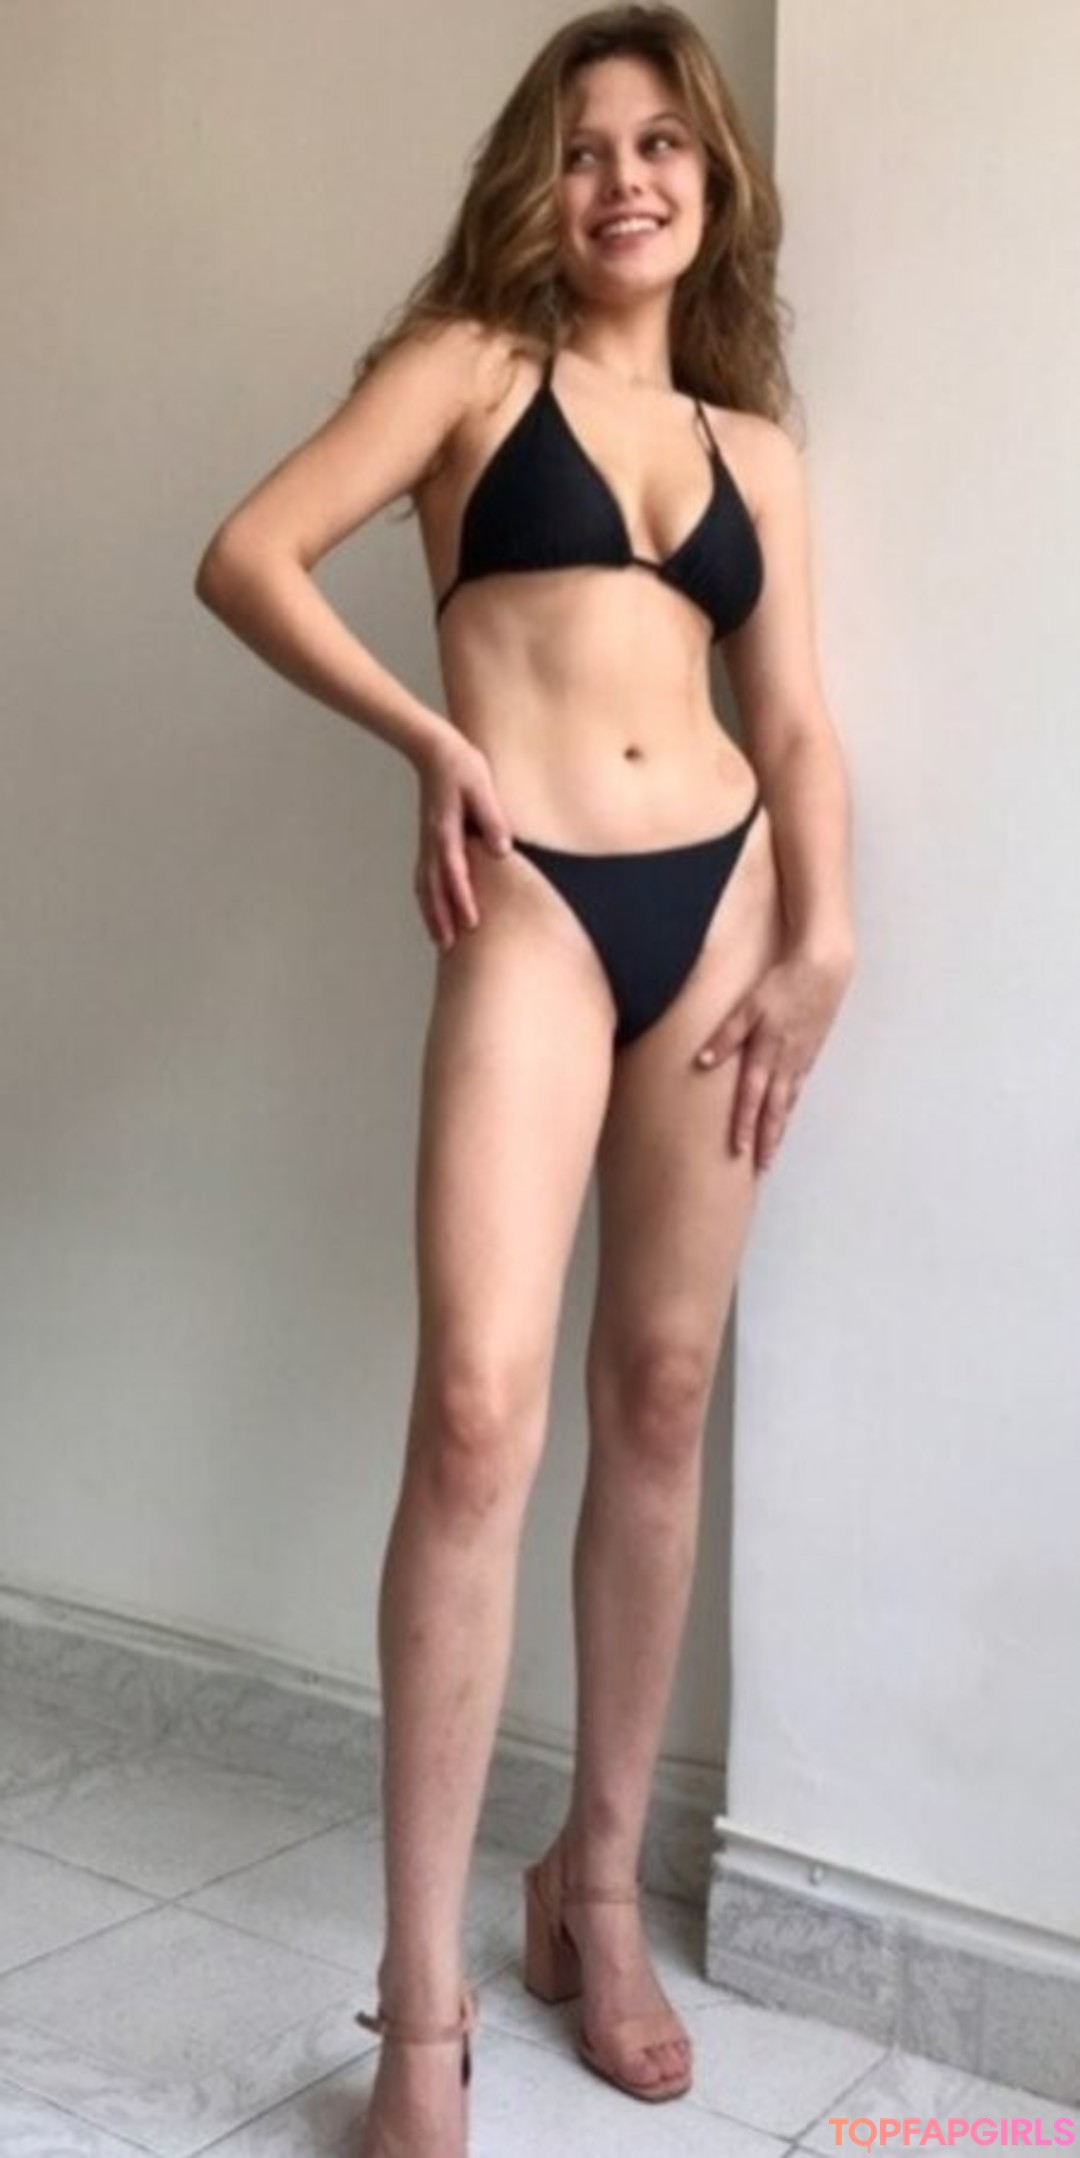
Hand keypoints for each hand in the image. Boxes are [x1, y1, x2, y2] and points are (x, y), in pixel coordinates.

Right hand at [413, 727, 511, 949]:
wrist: (434, 750)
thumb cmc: (461, 765)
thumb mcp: (482, 786)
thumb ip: (492, 817)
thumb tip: (502, 849)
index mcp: (446, 829)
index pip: (454, 871)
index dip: (462, 898)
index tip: (471, 922)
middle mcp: (433, 841)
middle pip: (435, 887)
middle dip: (443, 917)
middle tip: (451, 946)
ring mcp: (428, 842)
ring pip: (426, 886)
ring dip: (432, 914)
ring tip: (440, 941)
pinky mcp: (429, 841)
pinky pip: (424, 877)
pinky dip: (427, 899)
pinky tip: (433, 912)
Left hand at [694, 940, 854, 1171]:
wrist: (824, 970)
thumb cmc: (783, 984)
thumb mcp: (749, 1006)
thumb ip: (726, 1035)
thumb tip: (703, 1061)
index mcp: (767, 1053)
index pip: (752, 1099)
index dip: (745, 1126)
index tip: (739, 1152)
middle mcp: (785, 1063)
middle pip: (774, 1111)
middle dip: (766, 1141)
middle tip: (762, 1169)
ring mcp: (800, 1060)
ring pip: (788, 1103)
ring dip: (780, 1129)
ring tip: (773, 1151)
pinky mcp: (810, 1053)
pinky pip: (798, 1088)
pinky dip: (790, 1108)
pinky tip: (786, 1115)